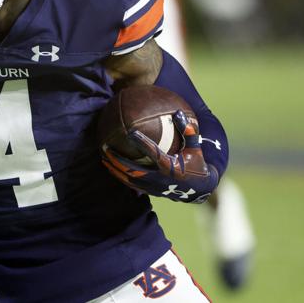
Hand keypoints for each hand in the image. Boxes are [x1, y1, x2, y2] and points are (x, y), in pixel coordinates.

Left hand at [101, 110, 218, 202]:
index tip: (130, 132)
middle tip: (105, 147)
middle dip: (118, 159)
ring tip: (103, 158)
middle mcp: (160, 179)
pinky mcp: (151, 191)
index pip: (154, 153)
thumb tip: (179, 112)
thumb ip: (188, 131)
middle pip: (133, 169)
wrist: (199, 189)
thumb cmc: (197, 164)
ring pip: (129, 179)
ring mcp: (154, 187)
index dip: (142, 143)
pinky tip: (111, 168)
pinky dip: (120, 176)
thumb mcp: (195, 148)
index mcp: (171, 167)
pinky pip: (131, 184)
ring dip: (115, 169)